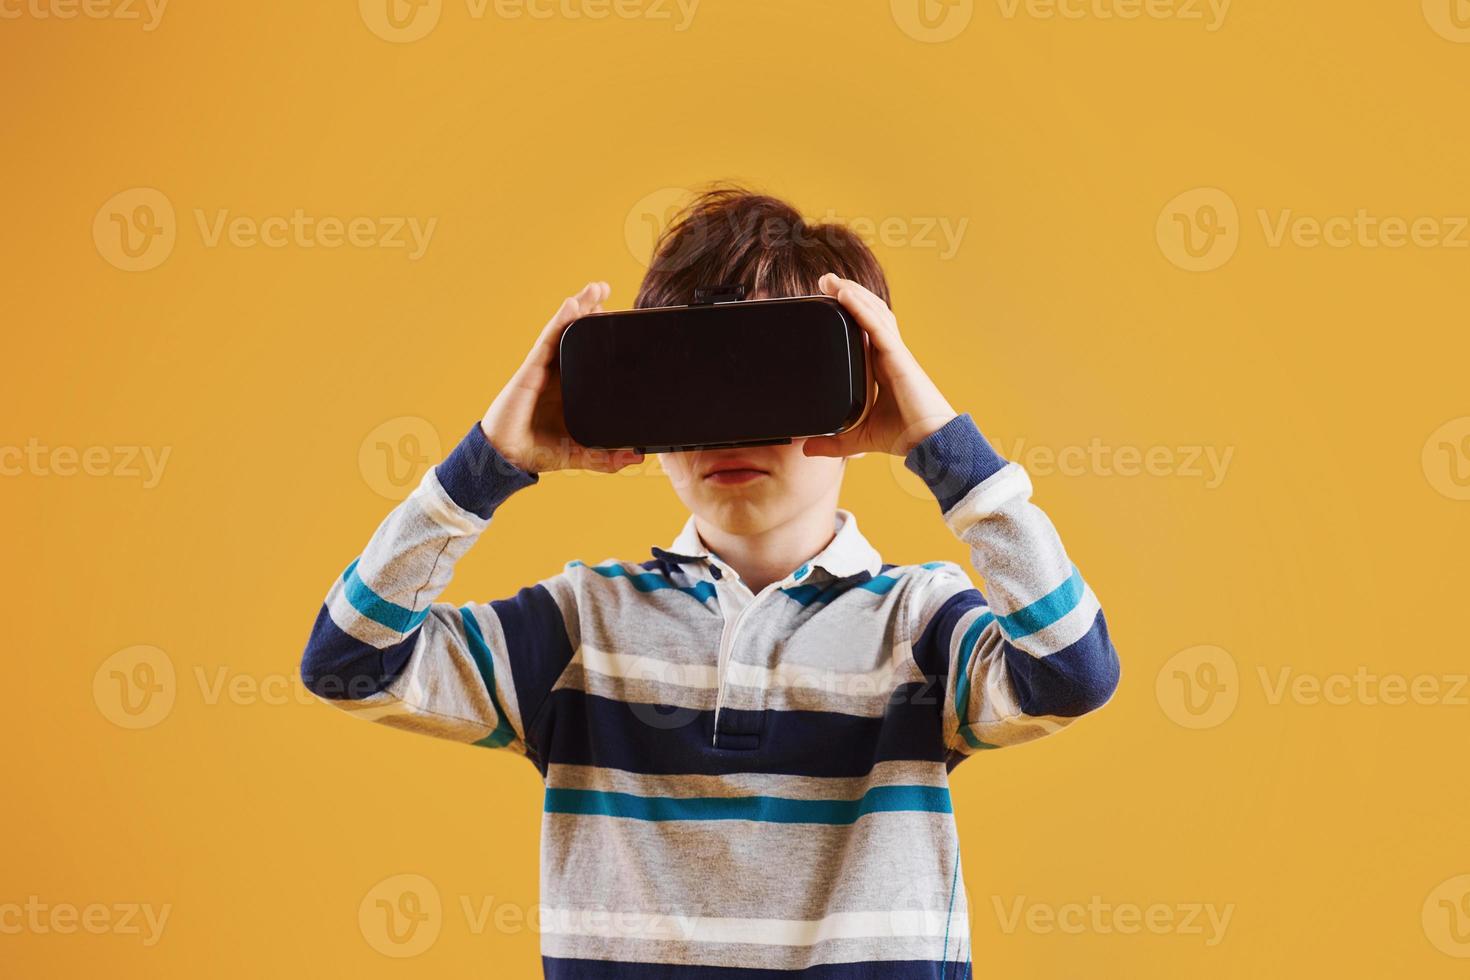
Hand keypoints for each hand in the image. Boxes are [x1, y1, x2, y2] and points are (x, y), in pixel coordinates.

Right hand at [480, 282, 644, 473]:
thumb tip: (637, 457)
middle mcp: (557, 374)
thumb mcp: (580, 455)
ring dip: (579, 306)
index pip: (588, 354)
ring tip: (596, 288)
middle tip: (608, 292)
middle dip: (591, 311)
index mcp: (571, 388)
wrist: (507, 459)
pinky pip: (547, 340)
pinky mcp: (531, 370)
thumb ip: (607, 458)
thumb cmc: (537, 452)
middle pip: (576, 334)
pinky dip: (560, 320)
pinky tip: (572, 304)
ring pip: (563, 330)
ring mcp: (544, 369)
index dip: (601, 335)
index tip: (621, 319)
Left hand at [802, 274, 958, 458]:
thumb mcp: (858, 439)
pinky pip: (877, 327)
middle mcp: (889, 355)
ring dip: (852, 293)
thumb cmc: (904, 438)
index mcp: (882, 367)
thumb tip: (806, 450)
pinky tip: (845, 296)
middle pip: (869, 314)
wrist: (930, 444)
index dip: (849, 312)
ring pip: (873, 313)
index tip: (827, 301)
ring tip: (831, 281)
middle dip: (848, 294)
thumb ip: (833, 443)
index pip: (865, 330)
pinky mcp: (898, 357)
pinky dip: (860, 309)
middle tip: (824, 282)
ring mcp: (895, 353)